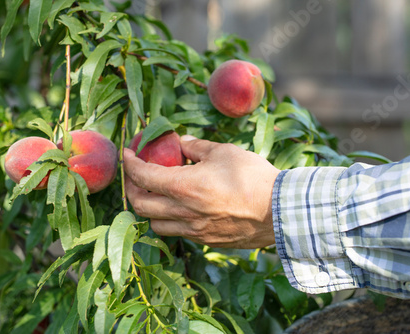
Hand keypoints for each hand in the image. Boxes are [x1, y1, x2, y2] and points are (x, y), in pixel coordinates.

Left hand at [123, 135, 279, 248]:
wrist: (280, 212)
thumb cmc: (253, 178)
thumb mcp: (224, 152)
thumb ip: (197, 147)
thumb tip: (181, 142)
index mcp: (184, 187)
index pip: (143, 176)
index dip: (130, 163)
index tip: (128, 153)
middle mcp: (183, 212)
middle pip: (140, 205)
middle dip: (132, 188)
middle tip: (136, 175)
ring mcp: (194, 230)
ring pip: (155, 224)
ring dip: (148, 209)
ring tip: (155, 195)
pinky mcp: (206, 240)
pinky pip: (177, 232)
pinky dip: (169, 220)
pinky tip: (179, 209)